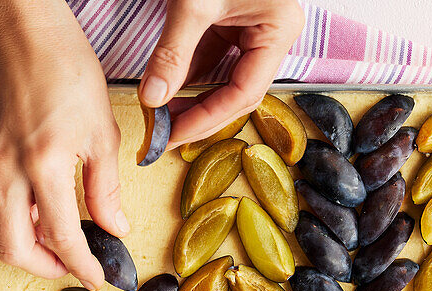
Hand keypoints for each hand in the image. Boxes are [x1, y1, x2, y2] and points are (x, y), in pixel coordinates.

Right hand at [0, 0, 127, 286]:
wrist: (22, 34)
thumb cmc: (65, 70)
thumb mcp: (102, 131)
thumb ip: (106, 188)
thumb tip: (115, 227)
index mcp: (44, 165)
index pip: (62, 238)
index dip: (82, 266)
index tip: (97, 276)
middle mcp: (6, 171)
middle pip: (13, 250)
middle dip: (44, 268)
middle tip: (71, 264)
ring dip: (22, 249)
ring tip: (53, 241)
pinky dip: (9, 222)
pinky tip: (37, 211)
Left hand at [139, 0, 304, 146]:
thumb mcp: (193, 3)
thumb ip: (172, 52)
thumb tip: (152, 99)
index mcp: (278, 30)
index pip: (244, 92)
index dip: (208, 119)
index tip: (176, 137)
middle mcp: (272, 33)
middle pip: (238, 91)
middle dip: (201, 115)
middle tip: (166, 136)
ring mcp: (255, 28)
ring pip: (225, 78)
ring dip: (194, 98)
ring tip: (164, 118)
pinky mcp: (235, 21)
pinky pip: (214, 58)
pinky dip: (190, 74)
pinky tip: (167, 90)